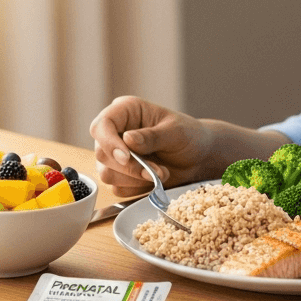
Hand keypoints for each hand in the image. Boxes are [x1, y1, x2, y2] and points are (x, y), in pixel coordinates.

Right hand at [89, 96, 213, 196]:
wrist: (198, 159)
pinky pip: (118, 188)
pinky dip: (138, 188)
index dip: (109, 143)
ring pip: (107, 174)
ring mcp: (115, 155)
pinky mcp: (120, 175)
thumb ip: (152, 136)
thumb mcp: (175, 132)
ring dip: (135, 178)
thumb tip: (127, 139)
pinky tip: (154, 180)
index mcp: (126, 111)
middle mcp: (116, 132)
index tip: (126, 158)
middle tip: (156, 171)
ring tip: (162, 173)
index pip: (101, 126)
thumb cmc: (189, 136)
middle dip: (130, 167)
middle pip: (102, 154)